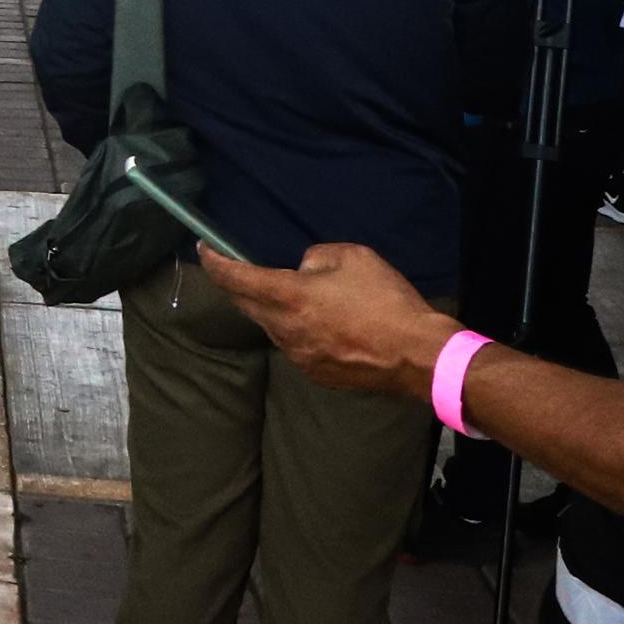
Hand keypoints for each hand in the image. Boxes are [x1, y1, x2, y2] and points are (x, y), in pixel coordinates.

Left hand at [198, 241, 457, 398]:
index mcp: (288, 297)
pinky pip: (292, 346)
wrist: (419, 356)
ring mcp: (297, 355)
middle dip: (235, 285)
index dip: (214, 262)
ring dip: (268, 309)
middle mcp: (284, 329)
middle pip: (244, 304)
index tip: (204, 249)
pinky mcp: (314, 373)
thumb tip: (303, 270)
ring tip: (285, 296)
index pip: (235, 277)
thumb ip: (315, 258)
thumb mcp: (353, 257)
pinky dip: (292, 330)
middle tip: (236, 269)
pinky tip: (315, 324)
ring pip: (268, 326)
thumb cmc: (388, 302)